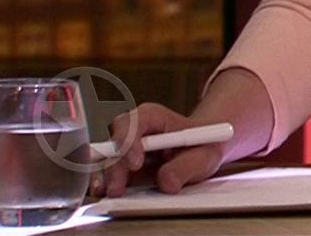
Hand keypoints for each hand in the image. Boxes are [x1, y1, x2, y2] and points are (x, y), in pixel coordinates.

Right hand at [91, 103, 229, 197]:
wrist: (203, 151)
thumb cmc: (203, 145)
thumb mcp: (204, 155)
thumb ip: (186, 166)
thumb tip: (166, 183)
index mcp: (153, 117)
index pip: (133, 123)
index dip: (130, 142)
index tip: (135, 164)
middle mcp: (134, 131)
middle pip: (115, 144)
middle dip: (114, 167)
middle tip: (118, 188)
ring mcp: (126, 149)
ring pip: (108, 160)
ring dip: (107, 178)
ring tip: (111, 193)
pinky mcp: (124, 168)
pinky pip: (110, 174)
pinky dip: (107, 184)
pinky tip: (106, 193)